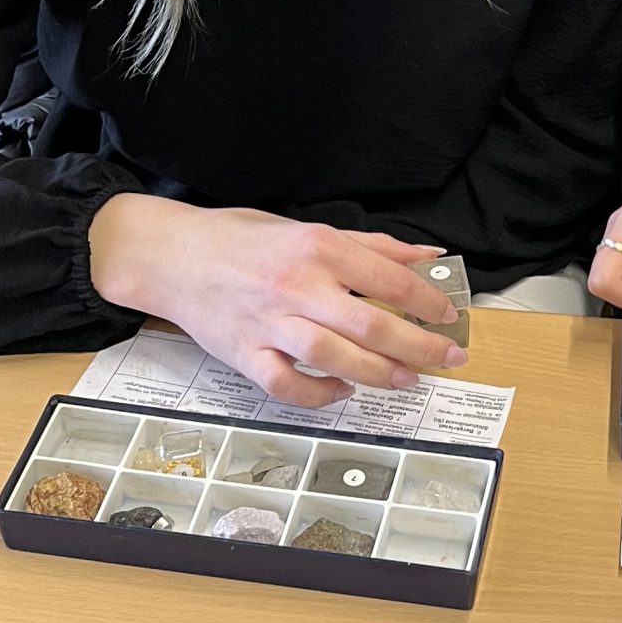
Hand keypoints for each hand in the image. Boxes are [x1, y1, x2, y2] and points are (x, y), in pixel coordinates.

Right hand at [89, 196, 465, 407]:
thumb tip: (426, 256)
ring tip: (408, 380)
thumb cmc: (241, 239)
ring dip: (380, 374)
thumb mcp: (308, 228)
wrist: (172, 255)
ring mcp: (268, 323)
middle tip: (448, 358)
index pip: (388, 279)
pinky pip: (286, 385)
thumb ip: (371, 246)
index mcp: (316, 247)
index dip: (427, 302)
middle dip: (420, 347)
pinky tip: (343, 390)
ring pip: (334, 358)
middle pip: (370, 326)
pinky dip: (319, 394)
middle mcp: (296, 286)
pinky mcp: (244, 353)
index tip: (449, 316)